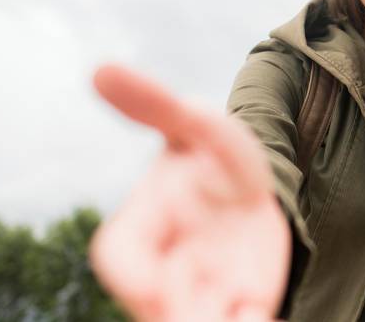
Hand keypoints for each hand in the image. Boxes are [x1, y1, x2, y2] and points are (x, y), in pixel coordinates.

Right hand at [89, 65, 289, 321]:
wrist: (251, 187)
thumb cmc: (210, 155)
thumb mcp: (195, 124)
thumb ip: (154, 104)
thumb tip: (101, 68)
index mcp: (145, 225)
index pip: (120, 255)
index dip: (131, 273)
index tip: (150, 289)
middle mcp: (169, 264)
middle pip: (159, 305)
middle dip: (179, 313)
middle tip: (207, 318)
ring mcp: (207, 288)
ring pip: (200, 319)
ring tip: (247, 320)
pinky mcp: (244, 301)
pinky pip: (242, 320)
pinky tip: (264, 321)